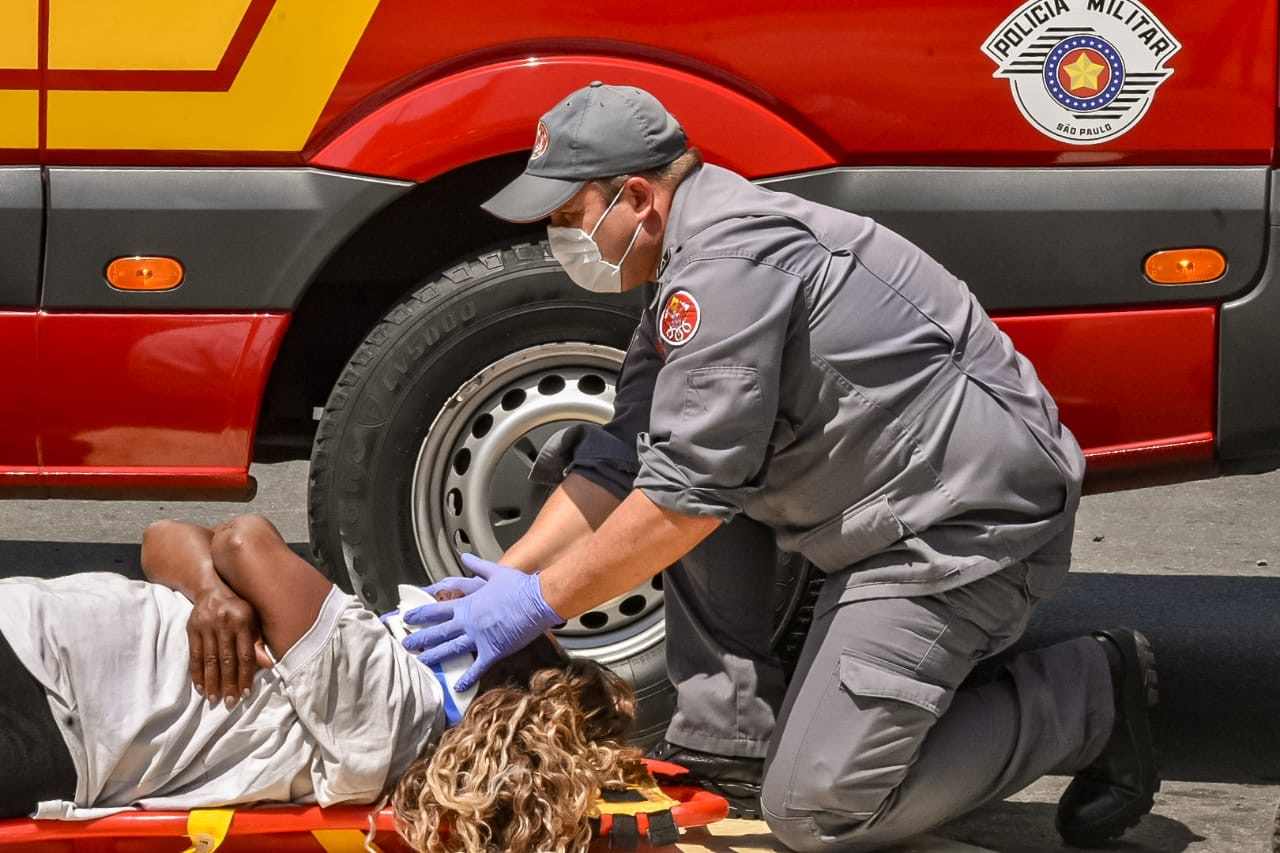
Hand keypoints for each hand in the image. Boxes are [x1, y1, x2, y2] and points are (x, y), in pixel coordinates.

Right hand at [187, 586, 271, 707]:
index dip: (246, 675)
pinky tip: (200, 687)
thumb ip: (258, 642)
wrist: (210, 589)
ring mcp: (206, 627)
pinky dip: (197, 673)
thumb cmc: (238, 608)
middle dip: (228, 683)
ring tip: (214, 699)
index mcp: (242, 621)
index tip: (246, 693)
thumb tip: (268, 665)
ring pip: (209, 659)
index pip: (245, 654)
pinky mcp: (192, 630)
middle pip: (226, 659)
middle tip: (230, 702)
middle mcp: (224, 624)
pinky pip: (194, 655)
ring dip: (212, 681)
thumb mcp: (253, 619)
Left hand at [402, 554, 563, 691]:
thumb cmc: (519, 586)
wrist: (538, 600)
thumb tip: (466, 557)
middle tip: (406, 644)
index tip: (407, 618)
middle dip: (420, 639)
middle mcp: (469, 622)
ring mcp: (479, 638)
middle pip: (438, 632)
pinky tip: (457, 686)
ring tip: (420, 662)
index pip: (436, 610)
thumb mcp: (496, 572)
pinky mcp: (494, 650)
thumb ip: (477, 566)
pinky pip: (477, 667)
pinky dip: (467, 677)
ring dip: (434, 657)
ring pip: (450, 650)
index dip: (419, 615)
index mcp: (467, 604)